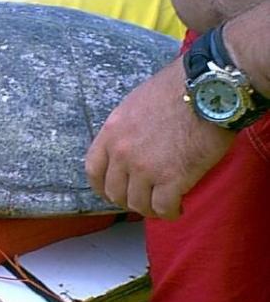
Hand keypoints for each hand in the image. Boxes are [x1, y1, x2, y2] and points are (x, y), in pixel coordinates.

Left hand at [85, 58, 234, 219]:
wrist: (209, 88)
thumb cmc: (177, 90)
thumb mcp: (135, 105)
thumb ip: (125, 131)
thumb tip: (127, 149)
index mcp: (111, 133)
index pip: (93, 171)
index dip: (101, 187)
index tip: (111, 192)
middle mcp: (122, 153)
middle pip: (114, 192)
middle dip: (127, 200)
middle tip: (143, 199)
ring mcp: (145, 168)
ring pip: (137, 204)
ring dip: (149, 209)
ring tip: (162, 205)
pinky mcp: (172, 179)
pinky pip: (163, 208)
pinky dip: (169, 212)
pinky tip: (177, 208)